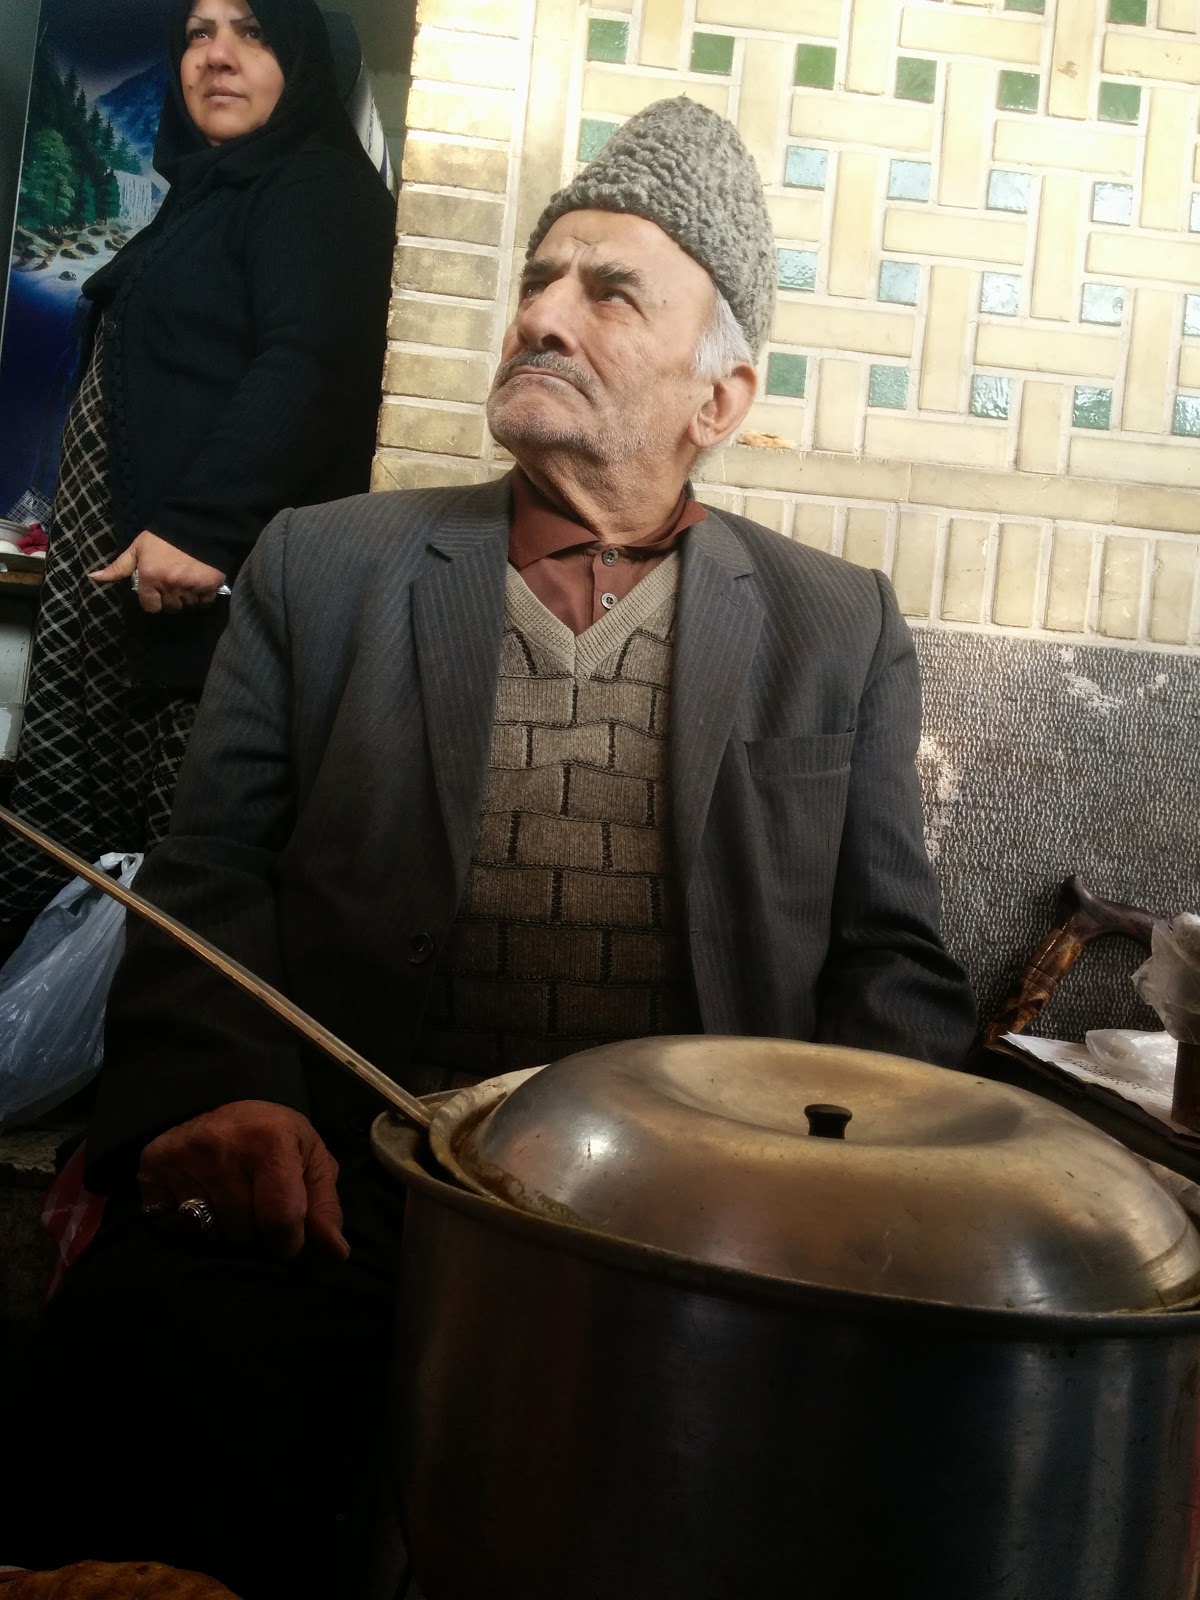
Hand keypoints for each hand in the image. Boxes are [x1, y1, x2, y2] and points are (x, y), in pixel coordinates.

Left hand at [90, 530, 226, 612]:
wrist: (196, 524)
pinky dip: (203, 596)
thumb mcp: (137, 549)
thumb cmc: (162, 537)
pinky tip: (199, 583)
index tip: (157, 591)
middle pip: (170, 608)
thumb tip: (93, 578)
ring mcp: (191, 586)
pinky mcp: (210, 585)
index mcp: (150, 577)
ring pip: (187, 606)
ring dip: (186, 598)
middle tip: (173, 585)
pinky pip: (205, 601)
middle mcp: (170, 585)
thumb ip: (118, 568)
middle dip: (170, 600)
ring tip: (186, 583)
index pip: (150, 607)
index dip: (153, 601)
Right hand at [137, 1100, 348, 1260]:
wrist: (228, 1111)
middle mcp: (223, 1145)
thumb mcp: (312, 1162)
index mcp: (272, 1139)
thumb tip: (336, 1253)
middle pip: (243, 1232)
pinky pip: (174, 1225)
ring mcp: (184, 1156)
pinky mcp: (153, 1166)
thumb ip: (325, 1208)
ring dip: (225, 1228)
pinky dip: (189, 1222)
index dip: (289, 1241)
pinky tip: (201, 1196)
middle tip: (256, 1202)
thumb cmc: (277, 1138)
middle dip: (256, 1231)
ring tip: (231, 1198)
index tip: (289, 1236)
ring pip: (210, 1233)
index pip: (280, 1220)